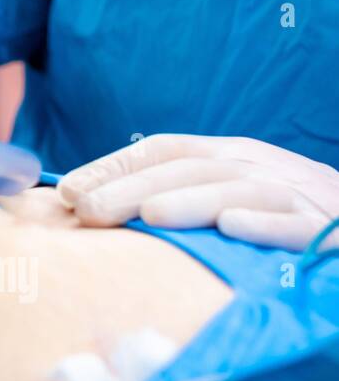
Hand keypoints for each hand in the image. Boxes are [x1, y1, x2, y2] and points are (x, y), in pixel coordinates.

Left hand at [58, 135, 338, 250]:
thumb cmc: (285, 213)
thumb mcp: (229, 192)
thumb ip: (173, 195)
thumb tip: (89, 207)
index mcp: (227, 156)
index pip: (162, 151)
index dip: (113, 166)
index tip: (67, 192)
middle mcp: (255, 166)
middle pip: (187, 170)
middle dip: (132, 188)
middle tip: (86, 211)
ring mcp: (292, 195)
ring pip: (236, 191)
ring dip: (190, 201)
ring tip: (148, 216)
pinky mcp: (327, 228)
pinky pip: (294, 225)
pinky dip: (263, 225)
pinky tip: (232, 229)